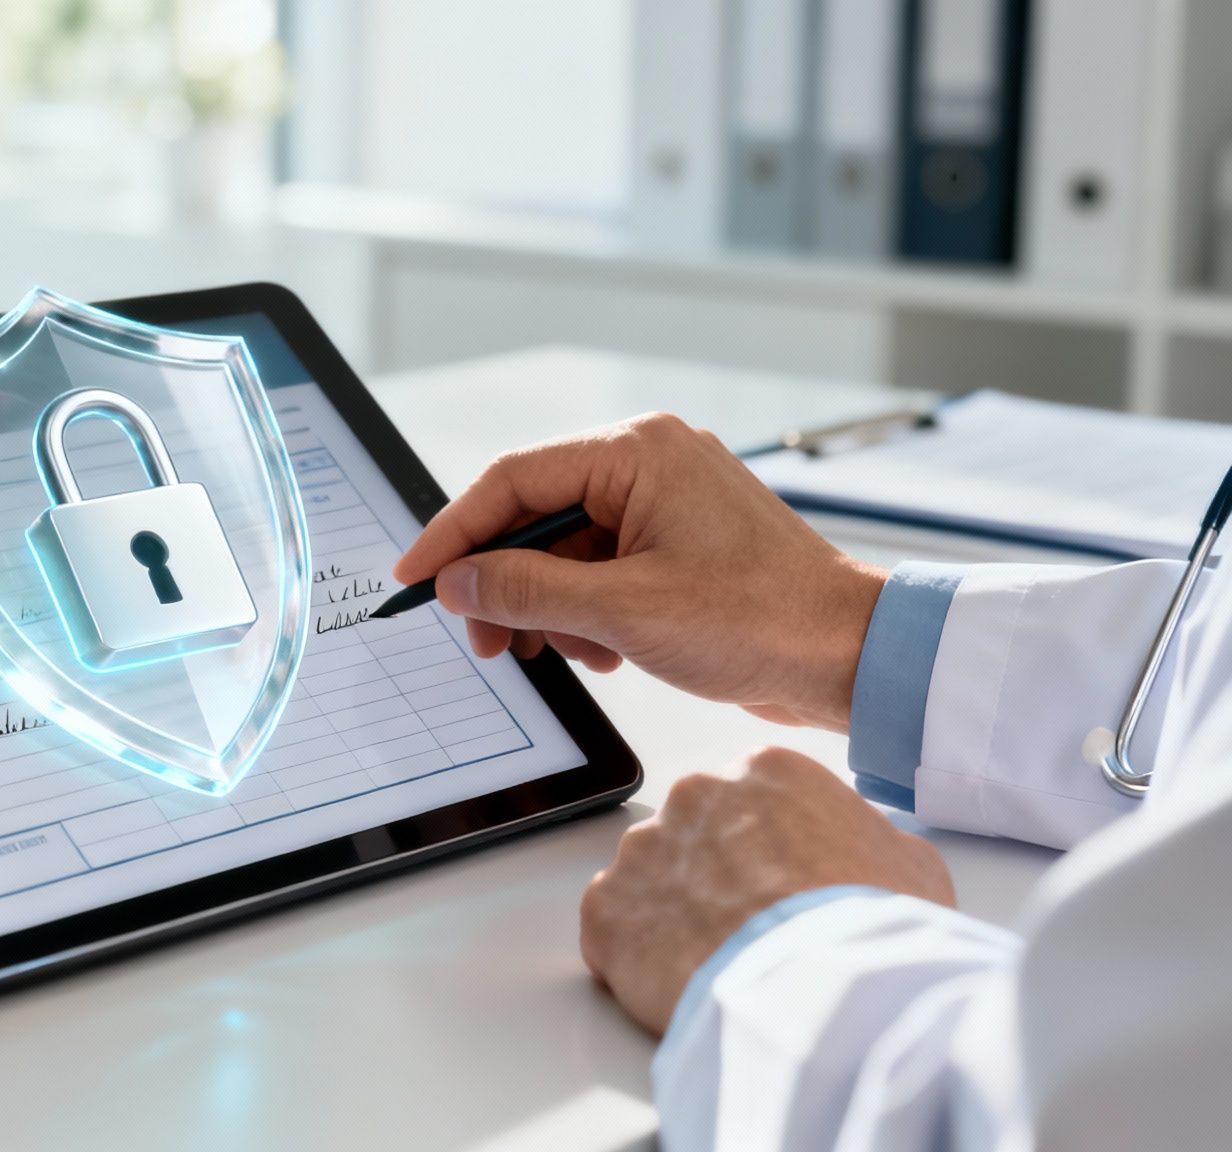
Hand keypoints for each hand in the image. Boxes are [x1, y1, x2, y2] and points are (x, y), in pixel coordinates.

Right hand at [393, 414, 886, 729]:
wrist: (852, 657)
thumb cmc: (761, 620)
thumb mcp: (622, 610)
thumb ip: (527, 589)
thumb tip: (458, 580)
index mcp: (638, 451)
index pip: (512, 479)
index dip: (454, 531)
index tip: (417, 577)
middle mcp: (651, 462)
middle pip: (536, 516)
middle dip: (506, 583)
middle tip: (486, 638)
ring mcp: (668, 503)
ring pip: (567, 549)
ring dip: (550, 607)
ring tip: (562, 654)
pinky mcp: (681, 545)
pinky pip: (603, 568)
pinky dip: (589, 612)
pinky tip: (606, 652)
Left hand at [579, 747, 955, 1034]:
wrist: (827, 994)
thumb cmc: (874, 929)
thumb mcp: (911, 864)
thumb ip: (870, 839)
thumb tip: (865, 850)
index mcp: (765, 772)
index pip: (754, 801)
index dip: (771, 852)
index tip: (784, 887)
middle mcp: (695, 796)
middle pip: (696, 835)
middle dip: (717, 879)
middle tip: (752, 929)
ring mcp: (643, 851)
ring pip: (650, 880)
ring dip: (675, 916)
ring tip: (721, 962)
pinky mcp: (606, 911)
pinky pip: (612, 929)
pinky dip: (637, 957)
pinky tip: (681, 981)